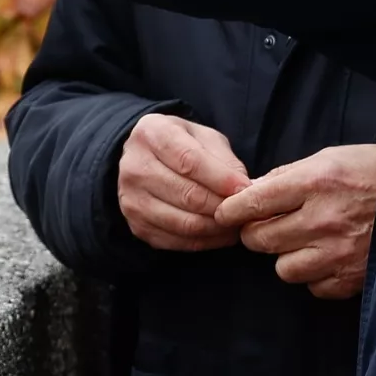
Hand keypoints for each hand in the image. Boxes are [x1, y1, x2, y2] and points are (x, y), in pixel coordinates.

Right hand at [119, 115, 249, 251]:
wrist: (147, 159)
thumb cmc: (182, 144)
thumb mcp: (204, 137)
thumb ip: (224, 159)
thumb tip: (242, 188)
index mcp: (151, 133)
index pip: (189, 161)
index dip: (220, 178)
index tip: (244, 189)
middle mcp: (134, 167)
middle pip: (187, 195)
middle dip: (222, 206)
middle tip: (244, 210)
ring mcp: (131, 200)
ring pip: (183, 223)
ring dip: (216, 228)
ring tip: (236, 224)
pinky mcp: (137, 226)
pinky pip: (176, 241)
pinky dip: (204, 242)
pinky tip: (220, 234)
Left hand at [214, 144, 375, 298]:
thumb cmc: (365, 171)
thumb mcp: (324, 159)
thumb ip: (284, 177)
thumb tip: (249, 193)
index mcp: (313, 183)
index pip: (254, 203)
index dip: (232, 211)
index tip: (225, 214)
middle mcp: (322, 219)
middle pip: (260, 241)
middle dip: (257, 233)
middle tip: (269, 226)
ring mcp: (337, 252)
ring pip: (283, 269)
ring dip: (287, 256)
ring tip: (304, 242)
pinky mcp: (351, 277)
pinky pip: (313, 287)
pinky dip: (315, 275)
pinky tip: (326, 256)